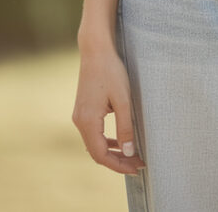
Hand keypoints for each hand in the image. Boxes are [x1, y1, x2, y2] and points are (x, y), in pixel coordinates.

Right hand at [72, 42, 146, 175]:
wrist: (95, 50)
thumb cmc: (111, 72)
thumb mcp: (123, 100)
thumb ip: (125, 128)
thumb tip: (128, 152)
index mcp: (88, 121)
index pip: (101, 155)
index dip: (119, 165)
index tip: (137, 168)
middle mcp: (79, 121)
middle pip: (97, 153)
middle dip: (117, 161)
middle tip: (138, 164)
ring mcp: (79, 116)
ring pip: (95, 144)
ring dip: (113, 152)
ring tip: (132, 155)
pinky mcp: (83, 110)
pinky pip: (94, 133)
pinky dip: (107, 141)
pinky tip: (121, 141)